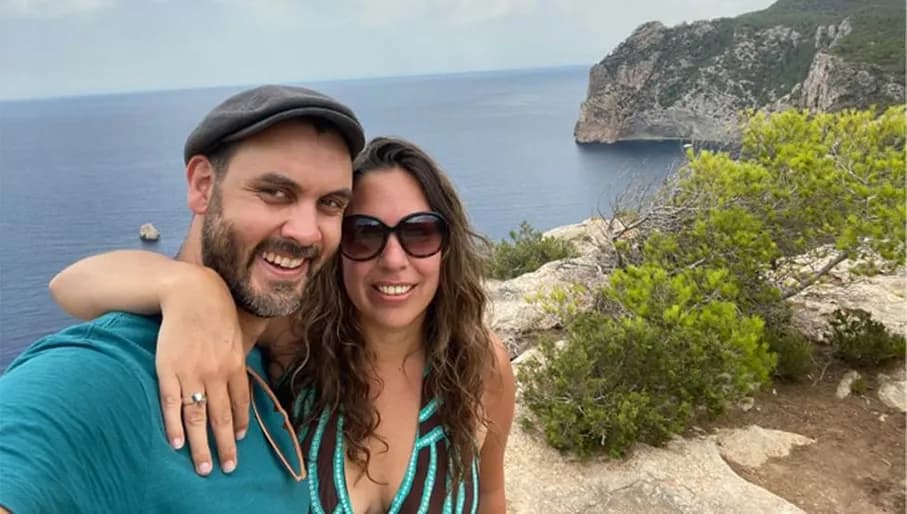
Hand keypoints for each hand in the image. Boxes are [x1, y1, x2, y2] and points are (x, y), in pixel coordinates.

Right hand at [156, 265, 249, 475]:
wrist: (190, 292)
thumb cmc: (215, 312)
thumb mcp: (235, 335)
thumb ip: (236, 359)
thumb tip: (239, 380)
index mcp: (235, 365)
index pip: (240, 403)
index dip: (240, 424)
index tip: (239, 441)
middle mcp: (217, 373)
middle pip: (222, 417)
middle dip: (225, 446)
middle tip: (227, 468)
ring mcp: (192, 373)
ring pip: (198, 417)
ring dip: (201, 445)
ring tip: (204, 467)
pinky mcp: (169, 370)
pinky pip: (172, 404)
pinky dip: (175, 425)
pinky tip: (177, 443)